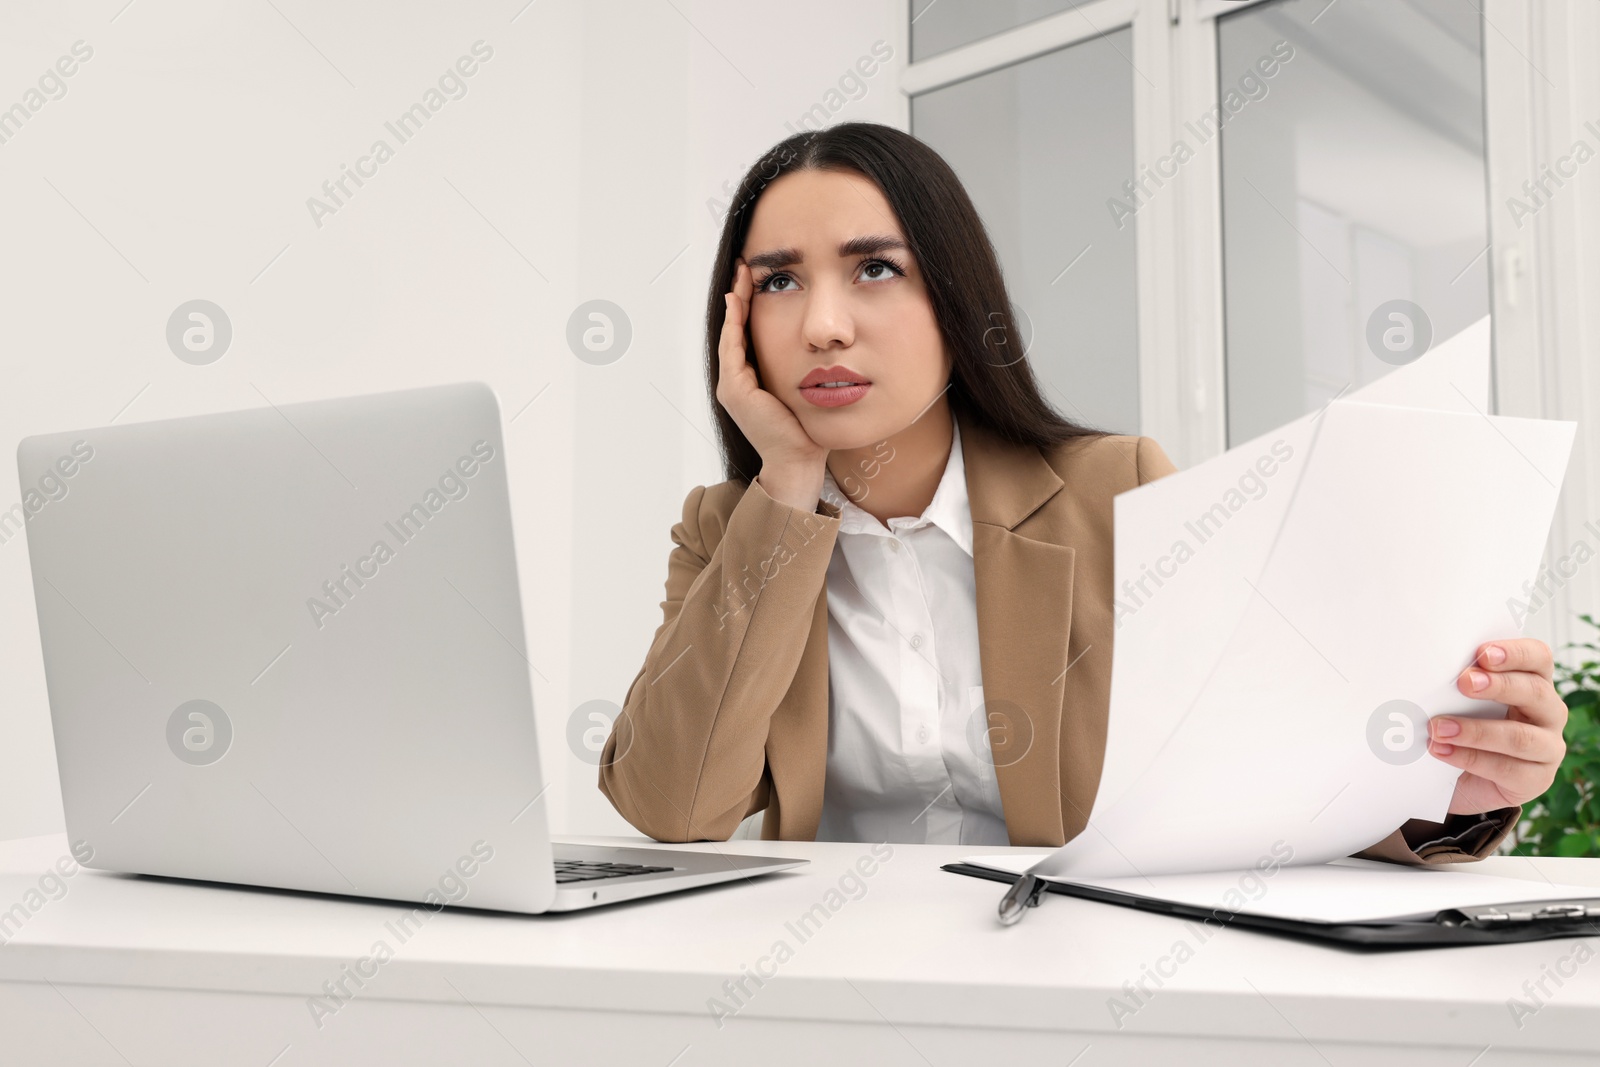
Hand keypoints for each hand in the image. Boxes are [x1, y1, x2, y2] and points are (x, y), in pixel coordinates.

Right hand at [716, 259, 827, 481]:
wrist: (799, 460)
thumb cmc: (807, 429)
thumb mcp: (805, 388)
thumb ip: (804, 365)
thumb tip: (826, 340)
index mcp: (751, 380)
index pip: (748, 333)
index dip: (752, 304)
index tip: (760, 276)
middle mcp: (736, 381)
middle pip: (736, 328)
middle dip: (742, 294)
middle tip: (746, 264)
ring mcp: (732, 386)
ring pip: (731, 333)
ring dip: (737, 301)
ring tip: (743, 273)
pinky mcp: (734, 390)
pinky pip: (732, 347)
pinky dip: (734, 322)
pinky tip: (740, 299)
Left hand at [1430, 638, 1566, 815]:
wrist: (1470, 780)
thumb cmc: (1470, 729)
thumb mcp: (1466, 703)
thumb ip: (1462, 686)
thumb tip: (1428, 671)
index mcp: (1535, 683)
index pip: (1538, 658)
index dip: (1515, 653)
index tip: (1483, 653)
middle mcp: (1548, 713)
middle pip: (1534, 692)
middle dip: (1498, 686)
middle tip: (1464, 683)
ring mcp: (1548, 748)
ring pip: (1519, 737)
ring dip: (1476, 731)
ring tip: (1439, 728)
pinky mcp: (1537, 779)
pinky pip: (1507, 769)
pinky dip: (1470, 758)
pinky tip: (1442, 750)